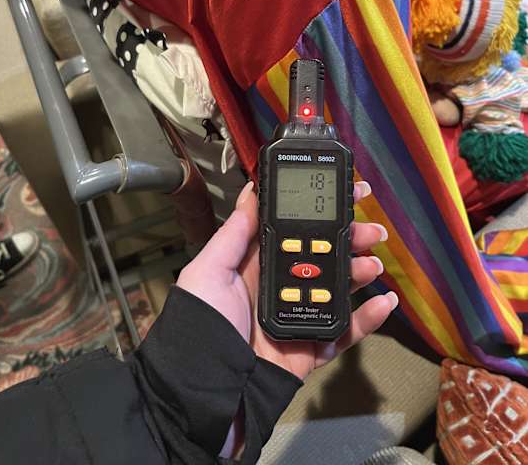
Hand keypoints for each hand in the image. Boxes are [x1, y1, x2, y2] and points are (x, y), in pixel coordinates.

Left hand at [177, 180, 397, 381]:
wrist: (205, 394)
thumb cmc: (199, 328)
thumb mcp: (209, 271)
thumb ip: (235, 234)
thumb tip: (252, 191)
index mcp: (256, 265)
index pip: (294, 230)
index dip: (320, 212)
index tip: (347, 194)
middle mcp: (280, 286)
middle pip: (323, 255)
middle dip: (350, 239)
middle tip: (370, 229)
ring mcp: (298, 315)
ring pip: (338, 287)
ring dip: (359, 272)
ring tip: (371, 263)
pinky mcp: (310, 347)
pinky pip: (344, 331)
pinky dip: (368, 319)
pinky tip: (384, 302)